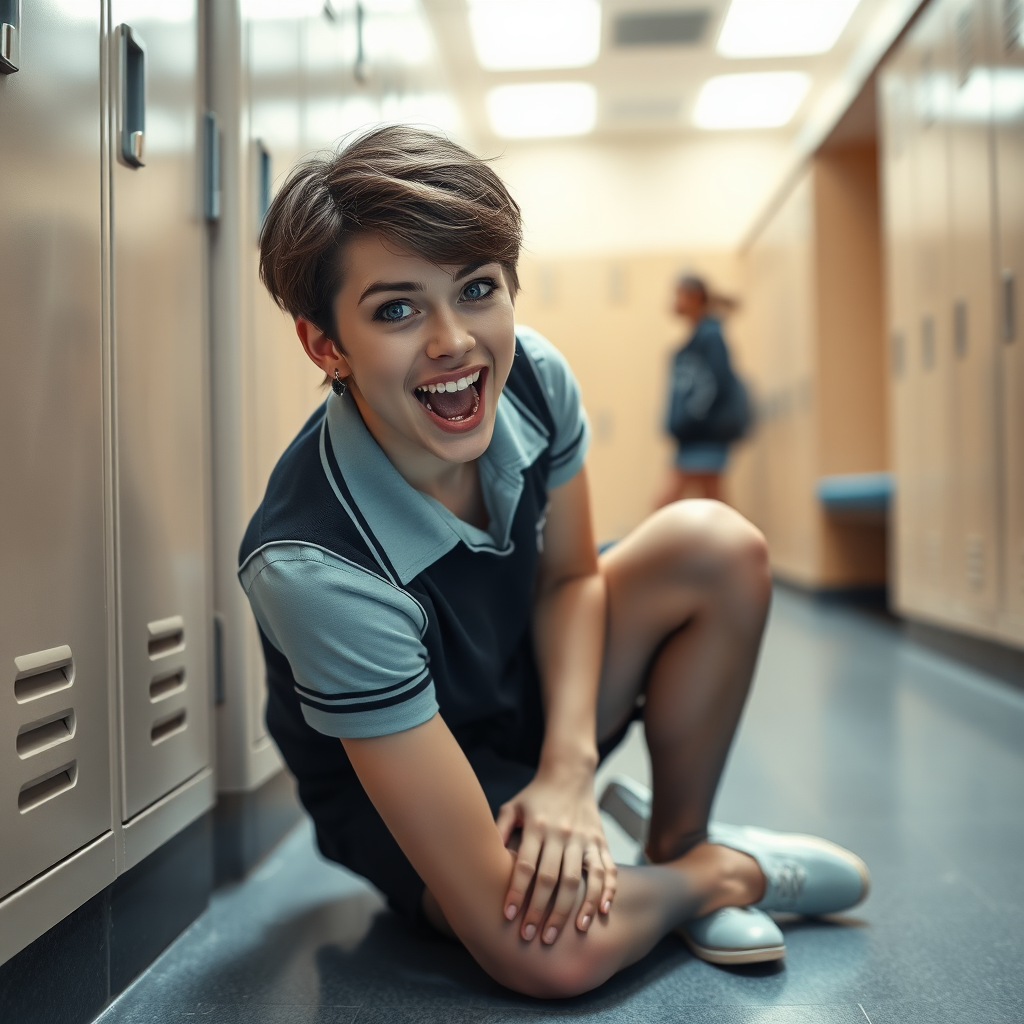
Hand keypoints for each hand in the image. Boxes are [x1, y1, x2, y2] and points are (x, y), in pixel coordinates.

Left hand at [495, 763, 617, 943]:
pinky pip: (607, 870)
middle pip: (552, 879)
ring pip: (579, 880)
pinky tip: (599, 914)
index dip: (517, 891)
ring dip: (571, 910)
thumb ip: (498, 830)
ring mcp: (583, 838)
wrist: (569, 774)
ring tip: (563, 935)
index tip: (508, 915)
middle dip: (540, 910)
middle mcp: (561, 834)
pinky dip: (606, 893)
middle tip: (530, 937)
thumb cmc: (535, 796)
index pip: (525, 865)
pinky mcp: (600, 841)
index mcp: (537, 826)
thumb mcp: (512, 806)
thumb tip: (482, 857)